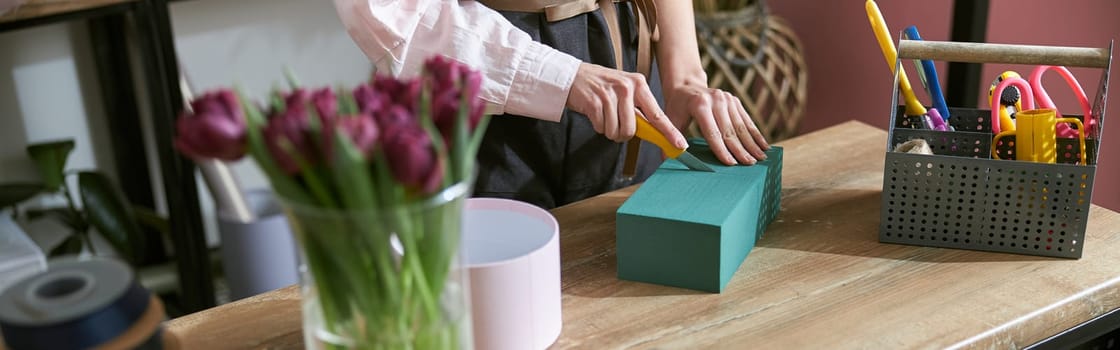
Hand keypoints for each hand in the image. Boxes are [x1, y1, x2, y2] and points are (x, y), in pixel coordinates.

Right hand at [566, 63, 686, 148]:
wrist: (573, 76)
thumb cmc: (602, 86)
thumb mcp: (625, 91)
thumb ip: (639, 109)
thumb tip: (655, 133)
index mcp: (639, 84)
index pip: (657, 114)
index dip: (669, 132)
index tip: (681, 145)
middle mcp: (627, 87)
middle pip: (632, 129)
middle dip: (622, 134)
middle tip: (615, 123)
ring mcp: (611, 94)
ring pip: (616, 131)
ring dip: (609, 130)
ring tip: (604, 115)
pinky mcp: (595, 102)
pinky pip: (601, 128)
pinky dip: (598, 126)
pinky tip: (595, 113)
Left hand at [665, 82, 769, 164]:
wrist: (686, 85)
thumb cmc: (677, 107)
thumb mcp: (670, 120)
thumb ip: (670, 140)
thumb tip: (666, 162)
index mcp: (700, 105)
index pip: (713, 132)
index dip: (721, 149)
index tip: (730, 164)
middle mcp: (716, 100)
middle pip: (730, 130)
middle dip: (740, 150)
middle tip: (749, 165)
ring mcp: (727, 99)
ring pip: (741, 126)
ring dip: (752, 144)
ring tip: (760, 159)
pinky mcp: (735, 100)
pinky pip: (746, 120)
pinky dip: (755, 134)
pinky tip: (764, 146)